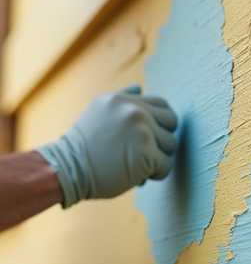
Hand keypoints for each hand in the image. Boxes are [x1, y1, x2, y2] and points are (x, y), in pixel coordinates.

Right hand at [37, 84, 177, 207]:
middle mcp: (134, 111)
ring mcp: (142, 131)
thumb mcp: (97, 112)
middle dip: (162, 138)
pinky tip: (137, 176)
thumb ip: (121, 99)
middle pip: (172, 121)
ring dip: (158, 157)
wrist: (65, 170)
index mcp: (122, 100)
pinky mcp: (147, 153)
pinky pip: (166, 165)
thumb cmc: (83, 147)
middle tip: (143, 150)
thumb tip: (139, 88)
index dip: (159, 122)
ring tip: (136, 163)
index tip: (147, 136)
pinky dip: (156, 174)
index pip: (162, 104)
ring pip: (171, 144)